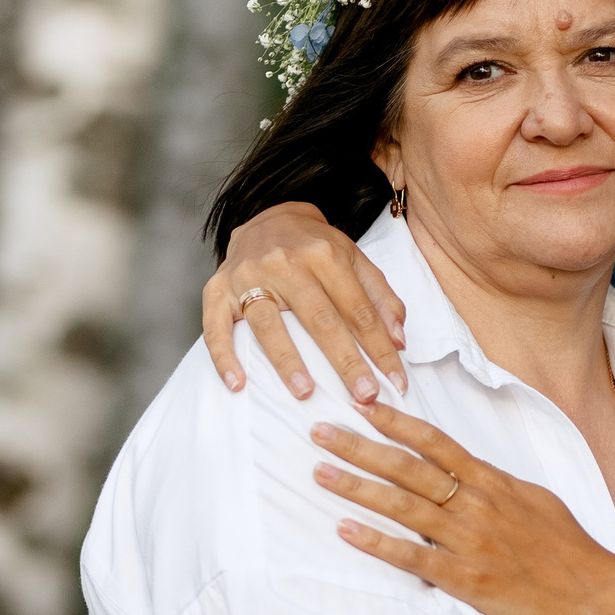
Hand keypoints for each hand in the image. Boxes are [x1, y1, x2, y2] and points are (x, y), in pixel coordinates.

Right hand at [203, 202, 408, 401]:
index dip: (379, 348)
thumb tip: (399, 341)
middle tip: (364, 396)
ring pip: (268, 322)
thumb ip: (381, 297)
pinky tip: (237, 383)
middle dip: (345, 360)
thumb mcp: (355, 260)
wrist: (266, 218)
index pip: (358, 309)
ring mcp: (248, 275)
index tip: (395, 382)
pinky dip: (223, 355)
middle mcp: (286, 262)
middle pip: (319, 318)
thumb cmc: (315, 248)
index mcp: (325, 255)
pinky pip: (216, 324)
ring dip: (287, 360)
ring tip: (305, 392)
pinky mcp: (217, 289)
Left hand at [313, 399, 614, 614]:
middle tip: (319, 431)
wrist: (594, 595)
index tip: (363, 405)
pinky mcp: (465, 579)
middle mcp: (477, 505)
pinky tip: (345, 531)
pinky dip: (376, 543)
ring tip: (319, 472)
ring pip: (403, 507)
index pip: (436, 443)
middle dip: (359, 447)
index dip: (397, 423)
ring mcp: (469, 541)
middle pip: (408, 468)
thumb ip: (495, 485)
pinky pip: (412, 557)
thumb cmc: (567, 549)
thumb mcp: (535, 500)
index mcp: (493, 482)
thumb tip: (468, 470)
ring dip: (357, 487)